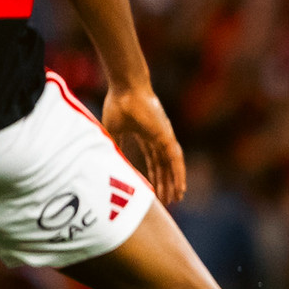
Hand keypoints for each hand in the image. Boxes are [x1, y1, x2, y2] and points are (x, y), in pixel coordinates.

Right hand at [102, 87, 186, 204]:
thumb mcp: (113, 131)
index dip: (154, 175)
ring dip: (174, 182)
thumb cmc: (118, 104)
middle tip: (167, 200)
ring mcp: (164, 136)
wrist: (125, 89)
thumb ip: (115, 145)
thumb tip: (108, 161)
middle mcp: (159, 138)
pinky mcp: (166, 135)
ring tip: (176, 198)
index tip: (154, 189)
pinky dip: (178, 173)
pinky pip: (175, 159)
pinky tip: (181, 187)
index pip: (154, 160)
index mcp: (147, 136)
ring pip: (172, 164)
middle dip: (165, 182)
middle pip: (164, 165)